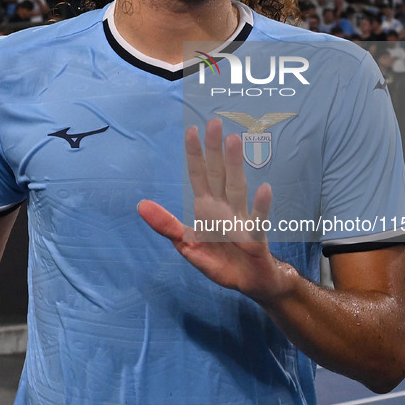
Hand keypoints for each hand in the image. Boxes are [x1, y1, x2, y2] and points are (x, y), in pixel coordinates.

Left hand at [138, 118, 284, 300]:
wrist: (251, 283)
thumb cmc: (221, 261)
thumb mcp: (188, 245)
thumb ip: (166, 225)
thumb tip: (140, 205)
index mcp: (207, 208)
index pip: (199, 175)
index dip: (194, 154)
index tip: (191, 129)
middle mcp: (224, 207)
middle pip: (219, 173)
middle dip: (215, 149)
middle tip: (215, 122)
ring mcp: (241, 219)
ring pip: (237, 187)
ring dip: (235, 165)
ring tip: (235, 141)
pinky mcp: (255, 237)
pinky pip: (258, 219)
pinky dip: (261, 205)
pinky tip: (264, 189)